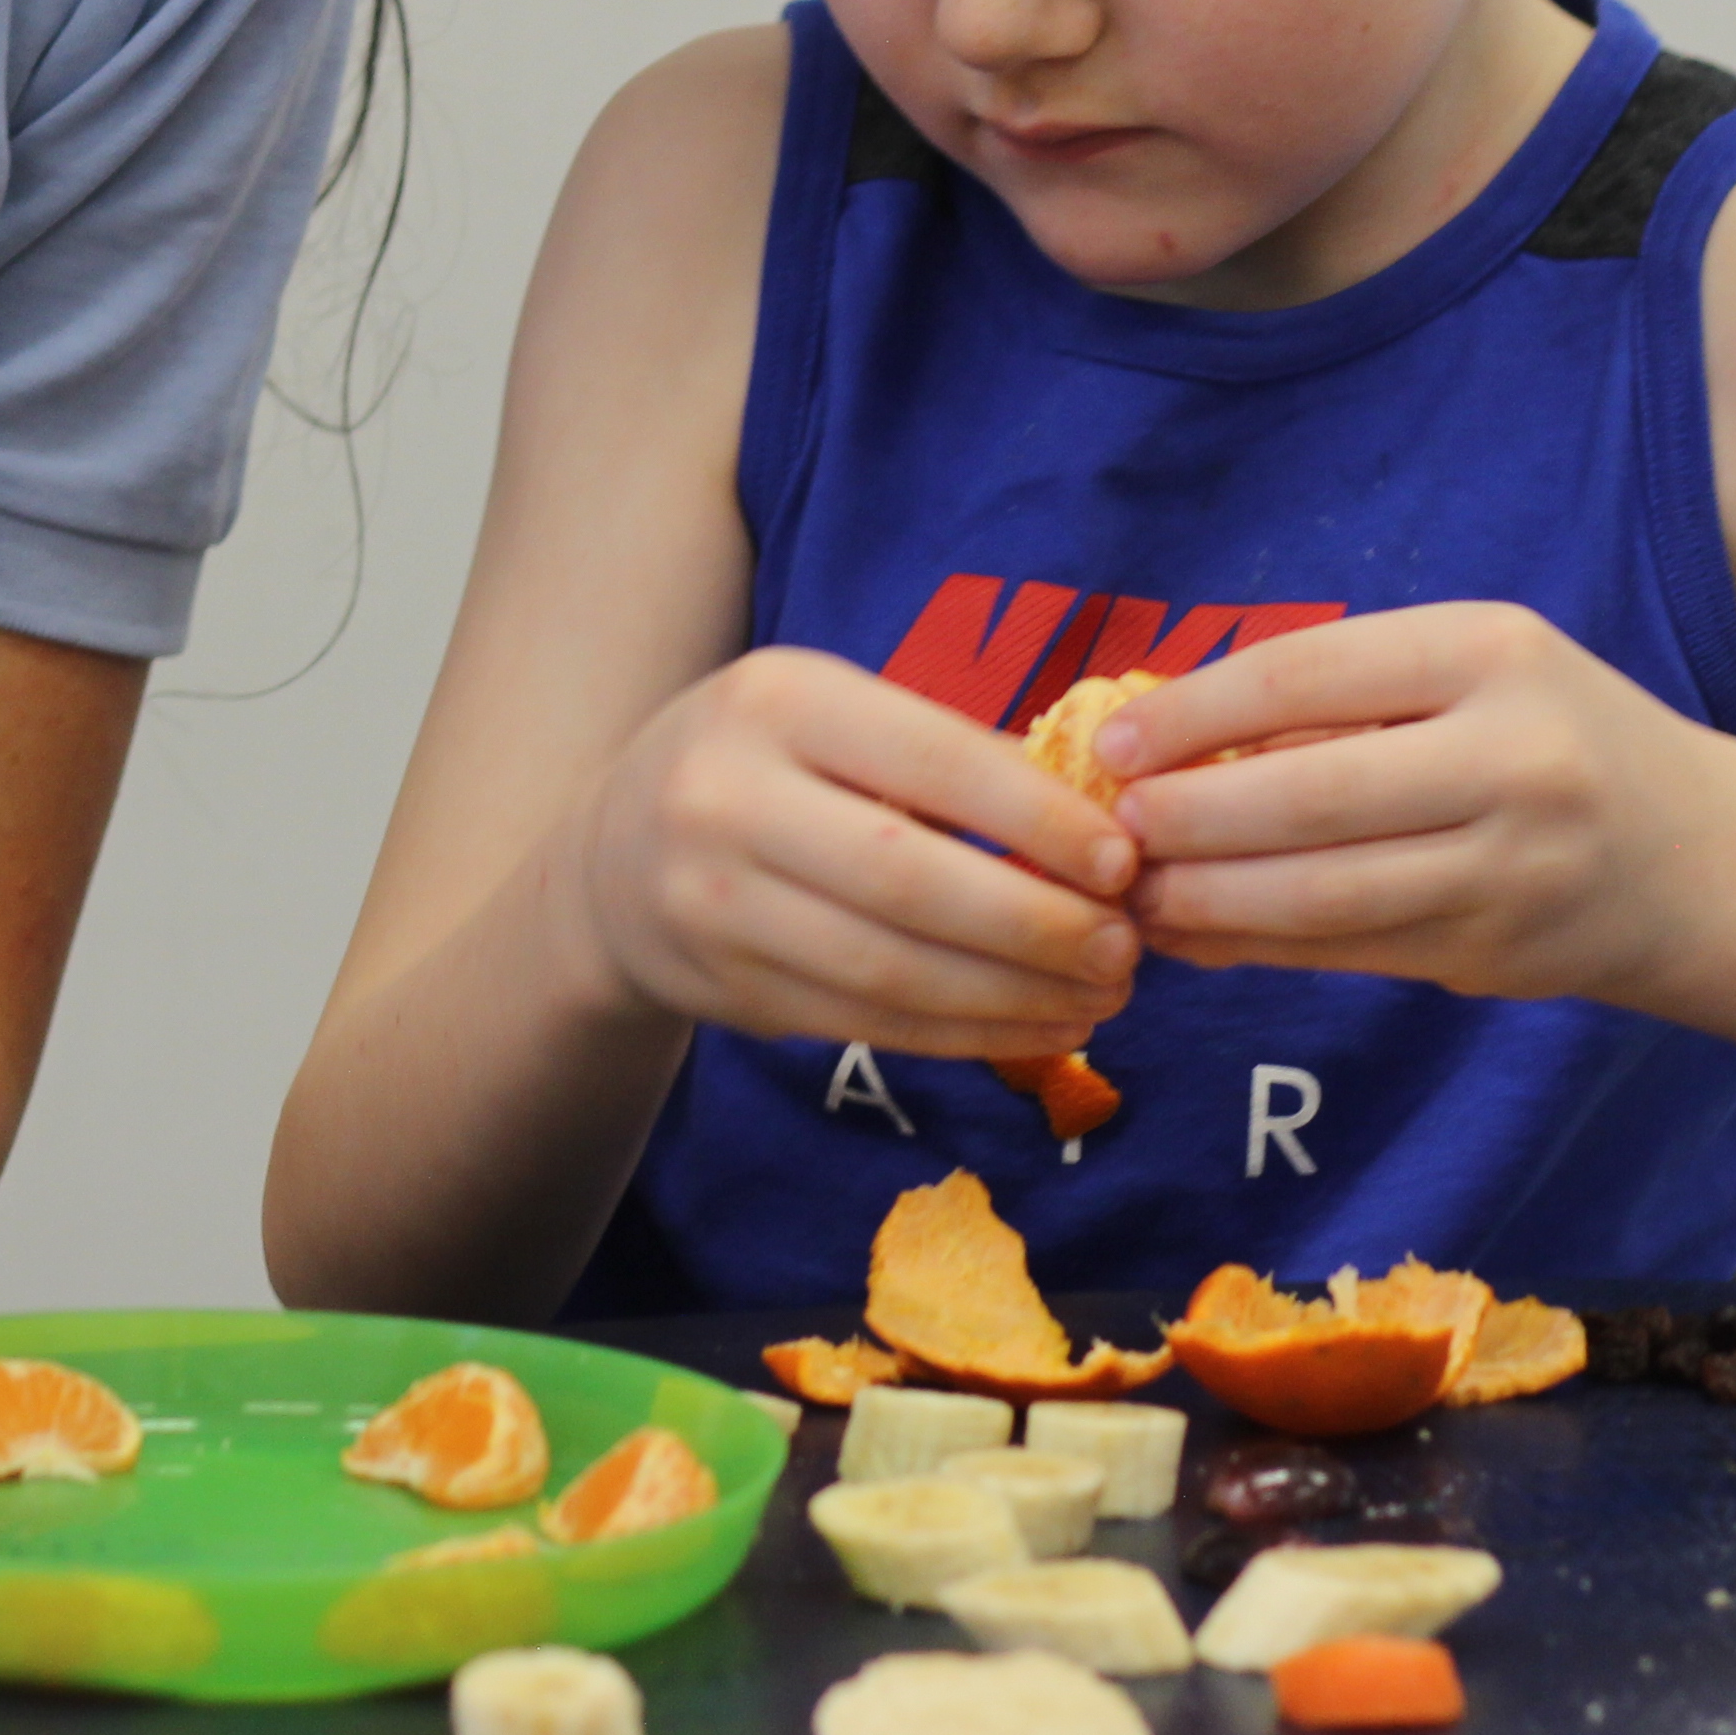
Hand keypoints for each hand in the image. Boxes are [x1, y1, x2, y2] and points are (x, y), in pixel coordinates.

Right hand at [561, 646, 1142, 1056]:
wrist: (611, 856)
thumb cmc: (768, 766)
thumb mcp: (832, 716)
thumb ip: (944, 757)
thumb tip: (1100, 830)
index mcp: (777, 700)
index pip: (932, 761)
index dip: (1038, 819)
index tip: (1122, 862)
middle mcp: (729, 796)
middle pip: (909, 878)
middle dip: (1036, 924)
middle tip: (1125, 948)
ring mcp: (715, 901)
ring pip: (890, 969)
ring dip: (1012, 995)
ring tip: (1100, 998)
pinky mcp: (726, 988)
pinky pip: (868, 1022)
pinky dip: (965, 1034)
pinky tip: (1037, 1029)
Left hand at [1097, 604, 1735, 998]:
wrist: (1697, 861)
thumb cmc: (1551, 737)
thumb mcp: (1473, 670)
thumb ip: (1347, 694)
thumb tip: (1172, 732)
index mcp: (1490, 655)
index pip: (1309, 674)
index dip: (1198, 713)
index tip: (1119, 741)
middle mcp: (1510, 760)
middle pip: (1312, 796)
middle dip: (1193, 818)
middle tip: (1113, 828)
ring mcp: (1507, 870)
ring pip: (1324, 894)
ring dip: (1209, 900)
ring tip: (1131, 893)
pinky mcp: (1491, 957)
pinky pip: (1345, 952)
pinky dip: (1255, 946)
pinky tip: (1190, 935)